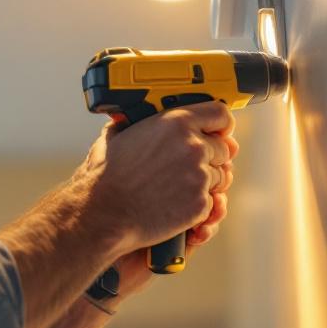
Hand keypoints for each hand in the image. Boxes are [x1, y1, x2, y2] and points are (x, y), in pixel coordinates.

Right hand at [76, 102, 239, 254]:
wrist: (102, 212)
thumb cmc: (104, 176)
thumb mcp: (117, 135)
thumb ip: (136, 123)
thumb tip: (132, 115)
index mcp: (176, 122)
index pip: (220, 114)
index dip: (221, 126)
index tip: (218, 132)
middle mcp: (193, 146)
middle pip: (224, 149)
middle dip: (212, 158)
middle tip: (191, 167)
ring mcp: (199, 177)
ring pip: (219, 178)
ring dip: (205, 183)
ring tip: (178, 188)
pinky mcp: (200, 204)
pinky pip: (211, 202)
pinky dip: (198, 206)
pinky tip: (175, 205)